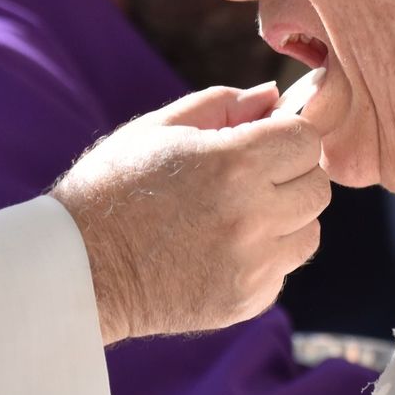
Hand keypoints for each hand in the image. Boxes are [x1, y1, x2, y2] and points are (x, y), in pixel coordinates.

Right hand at [50, 82, 328, 344]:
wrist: (77, 268)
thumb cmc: (109, 189)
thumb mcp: (155, 130)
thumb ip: (220, 106)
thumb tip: (272, 95)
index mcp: (232, 162)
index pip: (307, 140)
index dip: (285, 137)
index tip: (260, 144)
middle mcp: (252, 214)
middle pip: (317, 187)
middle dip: (289, 177)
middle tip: (245, 180)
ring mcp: (252, 262)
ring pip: (309, 232)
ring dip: (283, 221)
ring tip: (231, 217)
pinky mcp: (246, 299)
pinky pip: (282, 270)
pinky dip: (261, 258)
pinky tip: (215, 250)